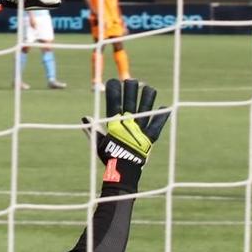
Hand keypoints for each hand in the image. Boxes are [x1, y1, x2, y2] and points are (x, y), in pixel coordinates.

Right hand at [86, 78, 169, 193]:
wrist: (122, 171)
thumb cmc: (108, 157)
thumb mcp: (98, 142)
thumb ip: (93, 130)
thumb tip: (85, 118)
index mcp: (115, 124)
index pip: (113, 102)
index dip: (113, 91)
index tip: (113, 81)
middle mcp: (128, 123)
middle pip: (130, 101)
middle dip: (130, 89)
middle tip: (131, 80)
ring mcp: (139, 130)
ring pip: (145, 109)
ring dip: (147, 98)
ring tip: (149, 88)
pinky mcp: (149, 138)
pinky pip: (157, 126)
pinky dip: (162, 117)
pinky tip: (166, 108)